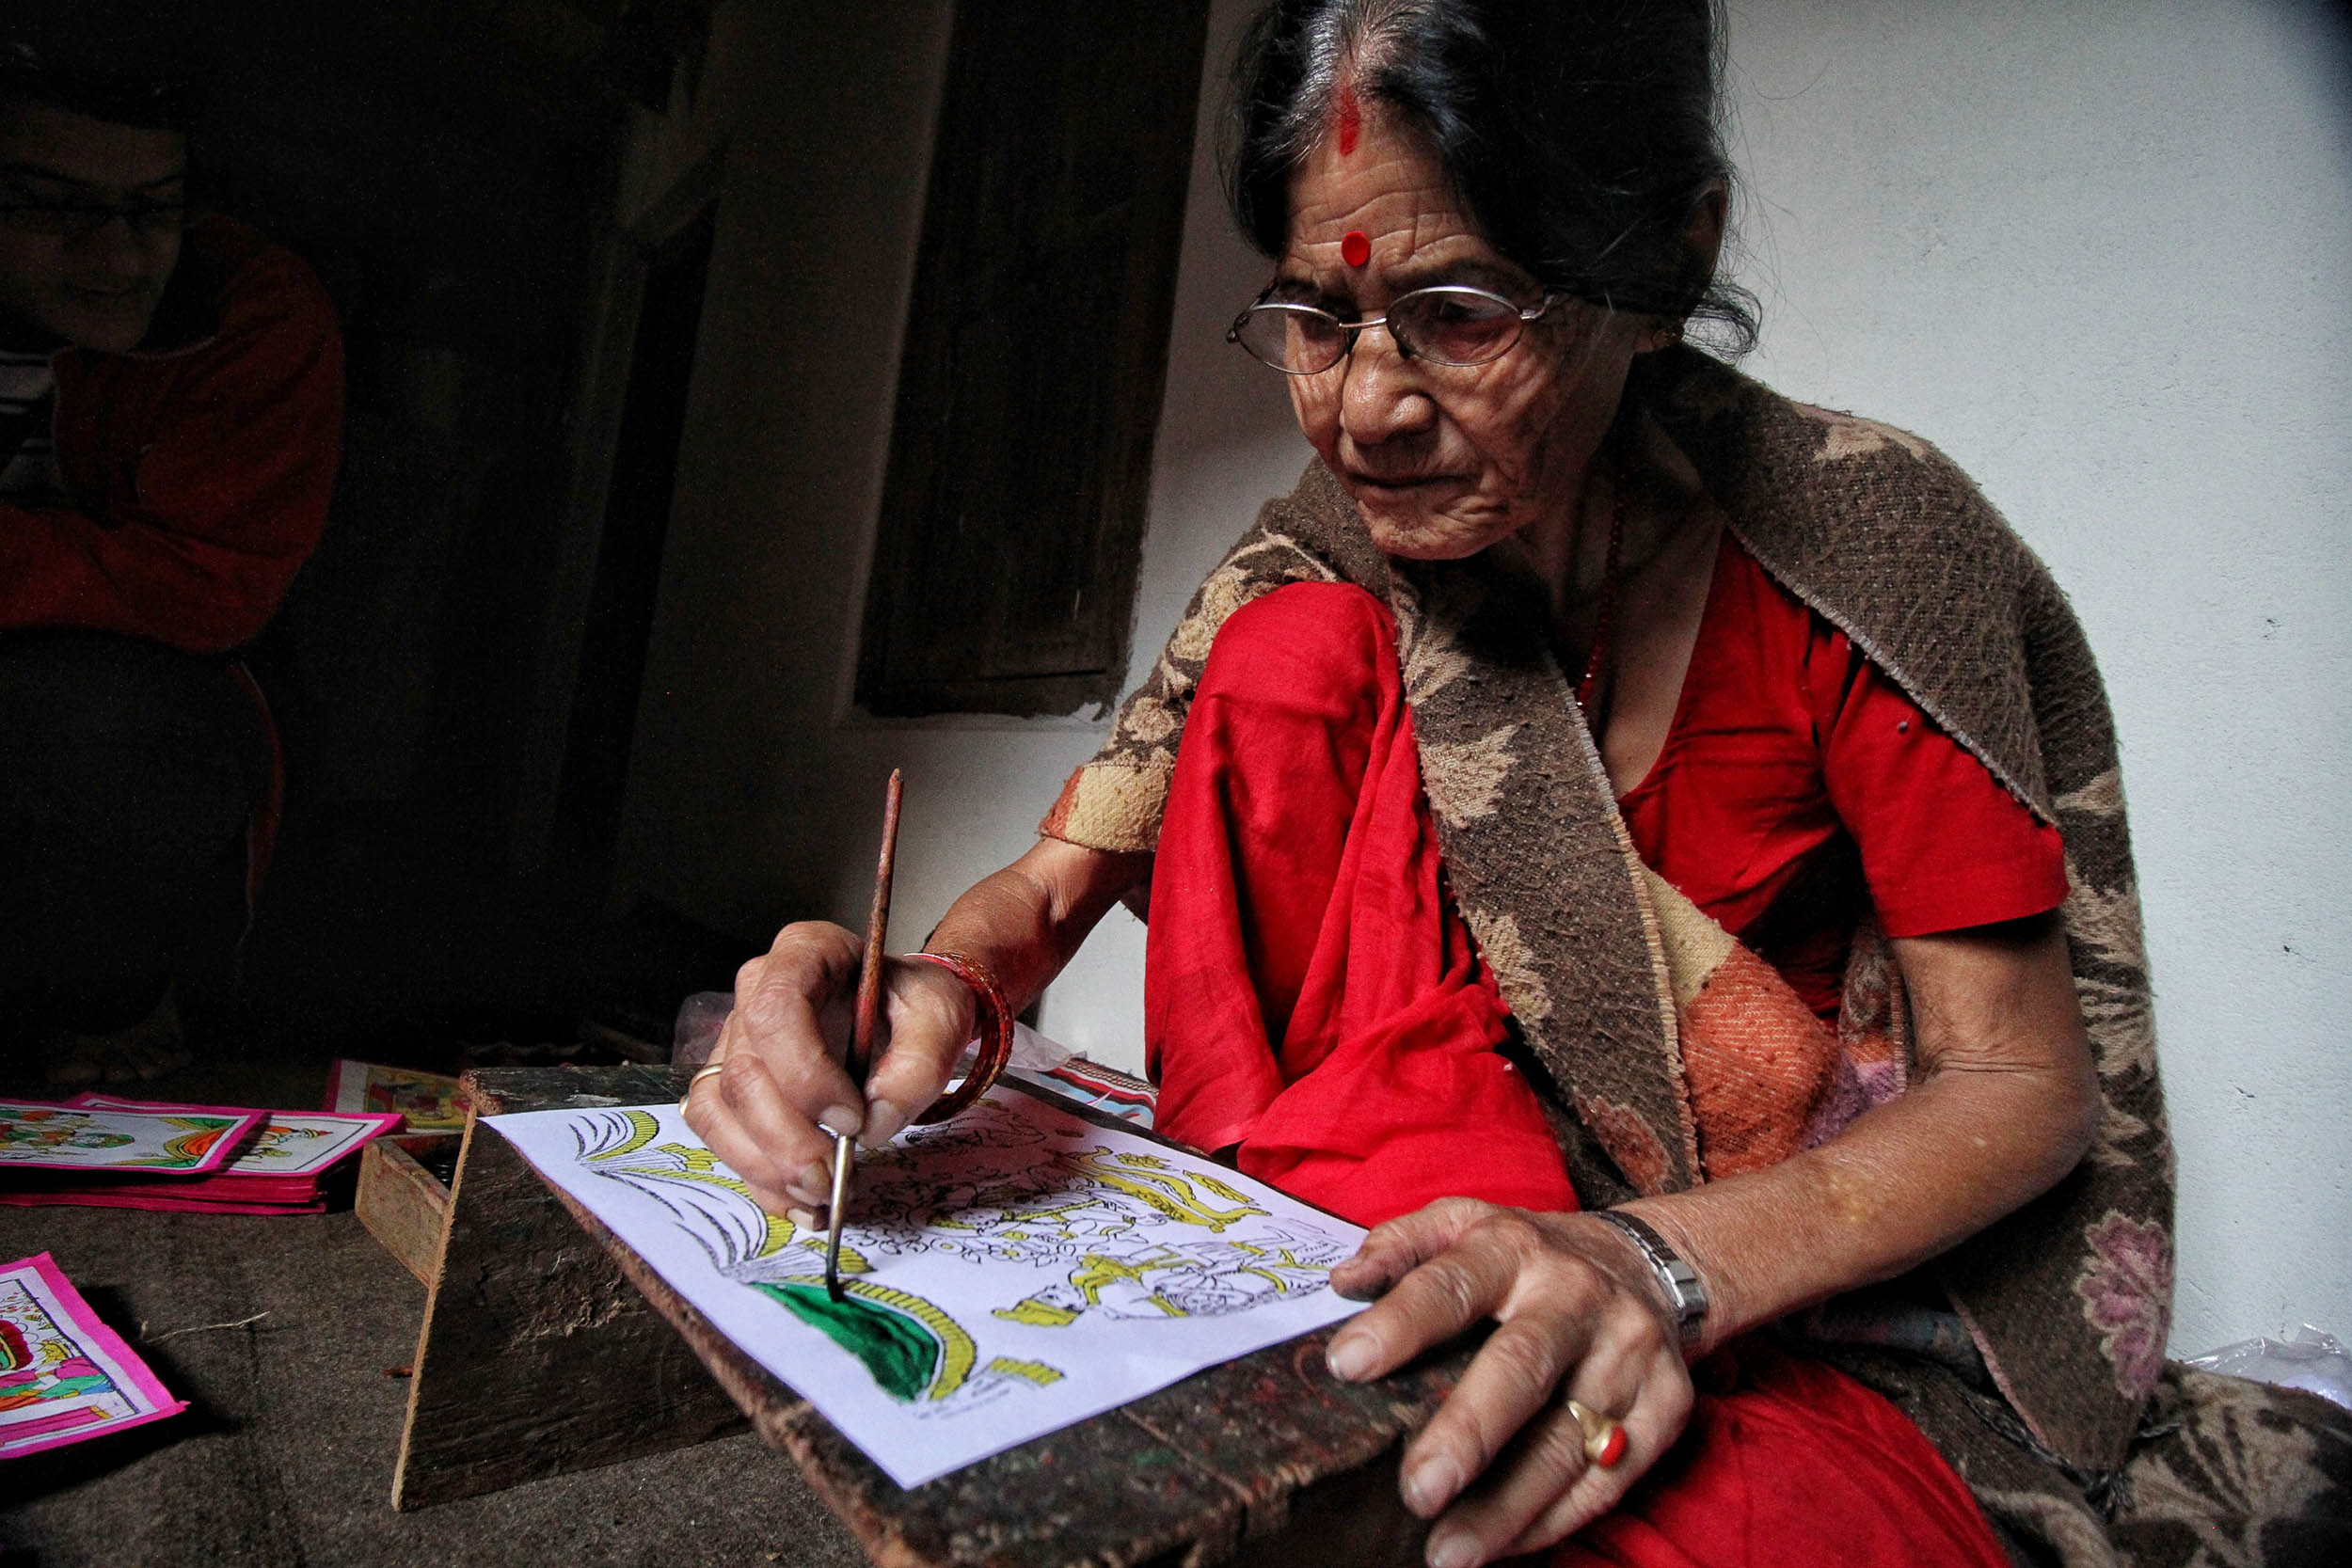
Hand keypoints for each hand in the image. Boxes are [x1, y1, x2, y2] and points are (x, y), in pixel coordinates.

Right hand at [679, 920, 975, 1218]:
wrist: (906, 1016)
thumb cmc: (916, 1006)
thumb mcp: (941, 1019)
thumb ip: (919, 1067)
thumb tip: (873, 1126)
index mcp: (806, 953)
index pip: (776, 1009)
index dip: (804, 1073)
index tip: (851, 1118)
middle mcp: (756, 991)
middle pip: (744, 1072)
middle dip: (786, 1139)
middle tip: (833, 1178)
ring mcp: (736, 1039)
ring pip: (719, 1109)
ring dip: (765, 1166)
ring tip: (821, 1195)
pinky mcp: (732, 1085)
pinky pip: (723, 1136)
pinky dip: (759, 1178)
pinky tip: (803, 1202)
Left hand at [1322, 1199, 1694, 1567]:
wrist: (1649, 1262)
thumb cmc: (1530, 1256)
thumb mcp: (1465, 1223)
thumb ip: (1401, 1244)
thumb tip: (1343, 1282)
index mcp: (1514, 1248)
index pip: (1451, 1284)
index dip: (1400, 1322)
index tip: (1347, 1365)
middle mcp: (1577, 1296)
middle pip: (1522, 1366)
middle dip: (1469, 1432)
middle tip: (1418, 1490)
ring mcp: (1629, 1353)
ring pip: (1568, 1440)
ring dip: (1506, 1506)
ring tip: (1448, 1551)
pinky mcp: (1666, 1406)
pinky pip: (1609, 1477)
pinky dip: (1554, 1519)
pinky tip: (1504, 1545)